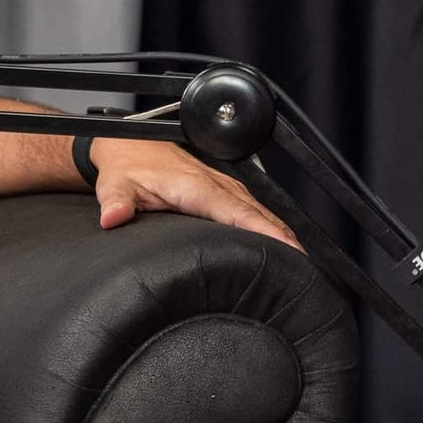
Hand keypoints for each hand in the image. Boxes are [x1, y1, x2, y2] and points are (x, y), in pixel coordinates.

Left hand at [90, 139, 302, 250]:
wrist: (127, 146)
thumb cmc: (126, 167)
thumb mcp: (116, 184)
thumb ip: (116, 202)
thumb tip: (114, 216)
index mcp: (196, 187)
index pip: (238, 212)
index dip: (266, 232)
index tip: (291, 252)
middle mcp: (217, 184)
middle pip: (260, 215)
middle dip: (287, 242)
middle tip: (308, 277)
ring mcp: (225, 186)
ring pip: (262, 212)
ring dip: (285, 236)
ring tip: (306, 270)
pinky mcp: (226, 190)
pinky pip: (255, 210)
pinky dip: (273, 228)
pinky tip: (286, 250)